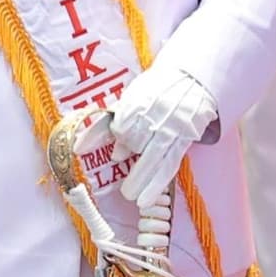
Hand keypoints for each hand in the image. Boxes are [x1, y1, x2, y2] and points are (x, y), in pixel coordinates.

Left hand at [105, 57, 218, 202]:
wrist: (193, 79)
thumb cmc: (156, 90)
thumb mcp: (128, 99)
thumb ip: (106, 124)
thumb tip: (81, 148)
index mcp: (138, 102)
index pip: (121, 127)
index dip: (118, 139)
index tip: (118, 151)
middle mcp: (156, 115)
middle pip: (137, 143)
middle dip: (130, 165)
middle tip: (124, 190)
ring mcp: (172, 127)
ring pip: (154, 158)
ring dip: (141, 181)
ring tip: (131, 196)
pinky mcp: (185, 137)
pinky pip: (170, 163)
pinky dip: (158, 182)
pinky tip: (148, 197)